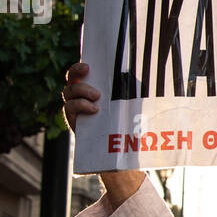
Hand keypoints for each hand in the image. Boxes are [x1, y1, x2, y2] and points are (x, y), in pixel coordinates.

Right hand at [62, 61, 144, 207]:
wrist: (121, 149)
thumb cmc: (130, 122)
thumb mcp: (132, 103)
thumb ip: (131, 88)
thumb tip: (148, 74)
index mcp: (93, 87)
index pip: (79, 72)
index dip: (79, 67)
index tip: (88, 67)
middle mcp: (80, 95)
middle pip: (71, 80)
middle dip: (79, 80)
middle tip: (97, 90)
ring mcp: (75, 108)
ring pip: (68, 93)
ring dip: (81, 93)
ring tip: (97, 101)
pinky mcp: (74, 120)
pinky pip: (69, 108)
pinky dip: (80, 106)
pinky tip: (94, 110)